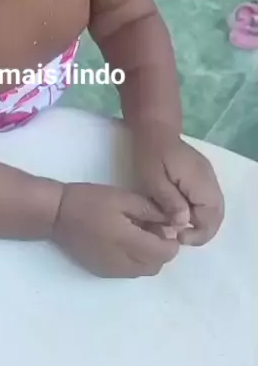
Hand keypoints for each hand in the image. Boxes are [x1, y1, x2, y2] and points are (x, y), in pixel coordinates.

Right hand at [51, 183, 178, 277]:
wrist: (56, 215)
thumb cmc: (89, 201)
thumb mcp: (122, 197)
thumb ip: (149, 211)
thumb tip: (170, 222)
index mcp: (130, 244)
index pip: (165, 254)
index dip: (172, 241)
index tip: (166, 224)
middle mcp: (124, 264)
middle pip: (156, 266)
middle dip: (161, 250)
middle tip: (153, 227)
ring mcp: (112, 271)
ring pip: (143, 271)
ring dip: (148, 256)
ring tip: (137, 233)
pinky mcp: (102, 271)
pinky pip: (128, 270)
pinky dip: (134, 260)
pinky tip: (123, 240)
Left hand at [132, 122, 224, 245]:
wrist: (154, 128)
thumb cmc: (150, 154)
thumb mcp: (153, 179)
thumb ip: (170, 201)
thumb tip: (184, 223)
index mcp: (200, 181)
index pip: (212, 217)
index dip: (199, 233)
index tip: (178, 237)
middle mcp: (209, 180)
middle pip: (216, 214)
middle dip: (200, 230)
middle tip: (178, 236)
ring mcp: (207, 177)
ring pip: (212, 208)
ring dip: (199, 221)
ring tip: (177, 227)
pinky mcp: (201, 175)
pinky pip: (206, 199)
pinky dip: (197, 210)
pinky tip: (179, 212)